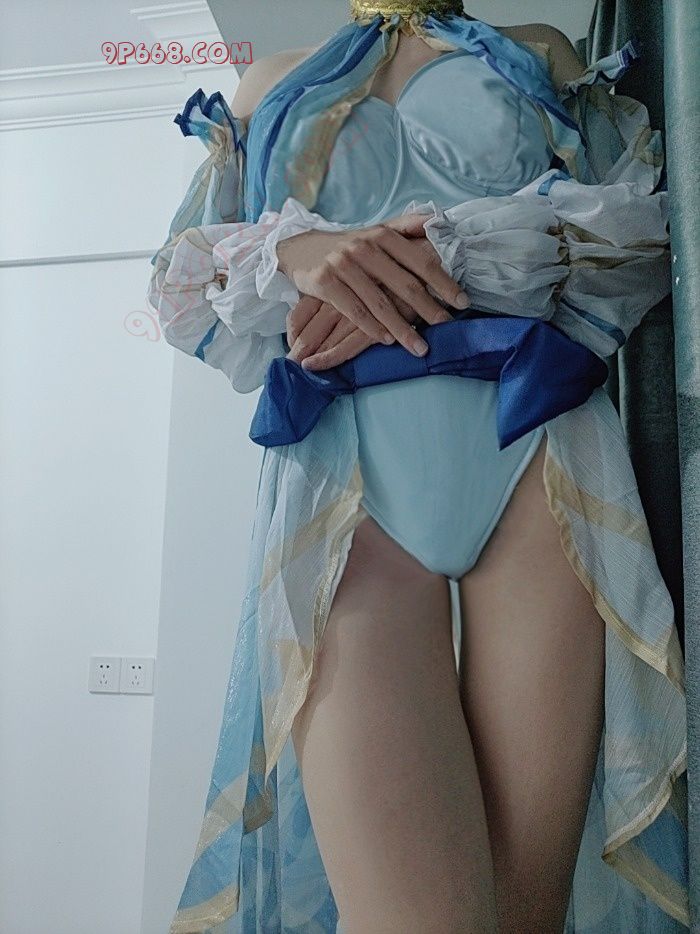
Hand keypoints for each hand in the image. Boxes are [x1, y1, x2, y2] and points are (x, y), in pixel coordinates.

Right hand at [276, 212, 469, 356]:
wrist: (301, 248)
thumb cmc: (349, 245)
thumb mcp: (378, 231)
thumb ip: (408, 226)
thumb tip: (441, 220)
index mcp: (383, 234)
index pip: (420, 260)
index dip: (444, 282)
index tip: (463, 302)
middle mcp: (364, 247)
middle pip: (404, 284)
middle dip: (429, 309)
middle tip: (447, 328)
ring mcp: (342, 264)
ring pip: (379, 303)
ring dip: (402, 328)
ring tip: (419, 347)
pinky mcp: (324, 281)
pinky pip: (354, 310)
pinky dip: (372, 328)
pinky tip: (387, 340)